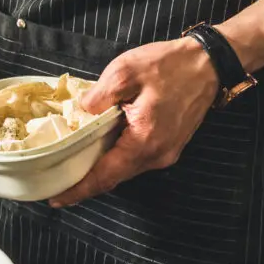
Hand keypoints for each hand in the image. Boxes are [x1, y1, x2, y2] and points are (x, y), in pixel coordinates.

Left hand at [49, 38, 219, 208]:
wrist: (209, 63)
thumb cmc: (169, 65)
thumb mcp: (125, 73)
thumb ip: (98, 97)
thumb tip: (79, 114)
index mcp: (144, 141)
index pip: (105, 175)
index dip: (79, 190)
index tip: (56, 199)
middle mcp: (157, 155)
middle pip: (114, 177)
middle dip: (85, 183)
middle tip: (55, 183)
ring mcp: (166, 153)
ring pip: (125, 169)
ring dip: (100, 171)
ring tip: (71, 168)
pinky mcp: (169, 145)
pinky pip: (136, 159)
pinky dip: (115, 159)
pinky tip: (98, 150)